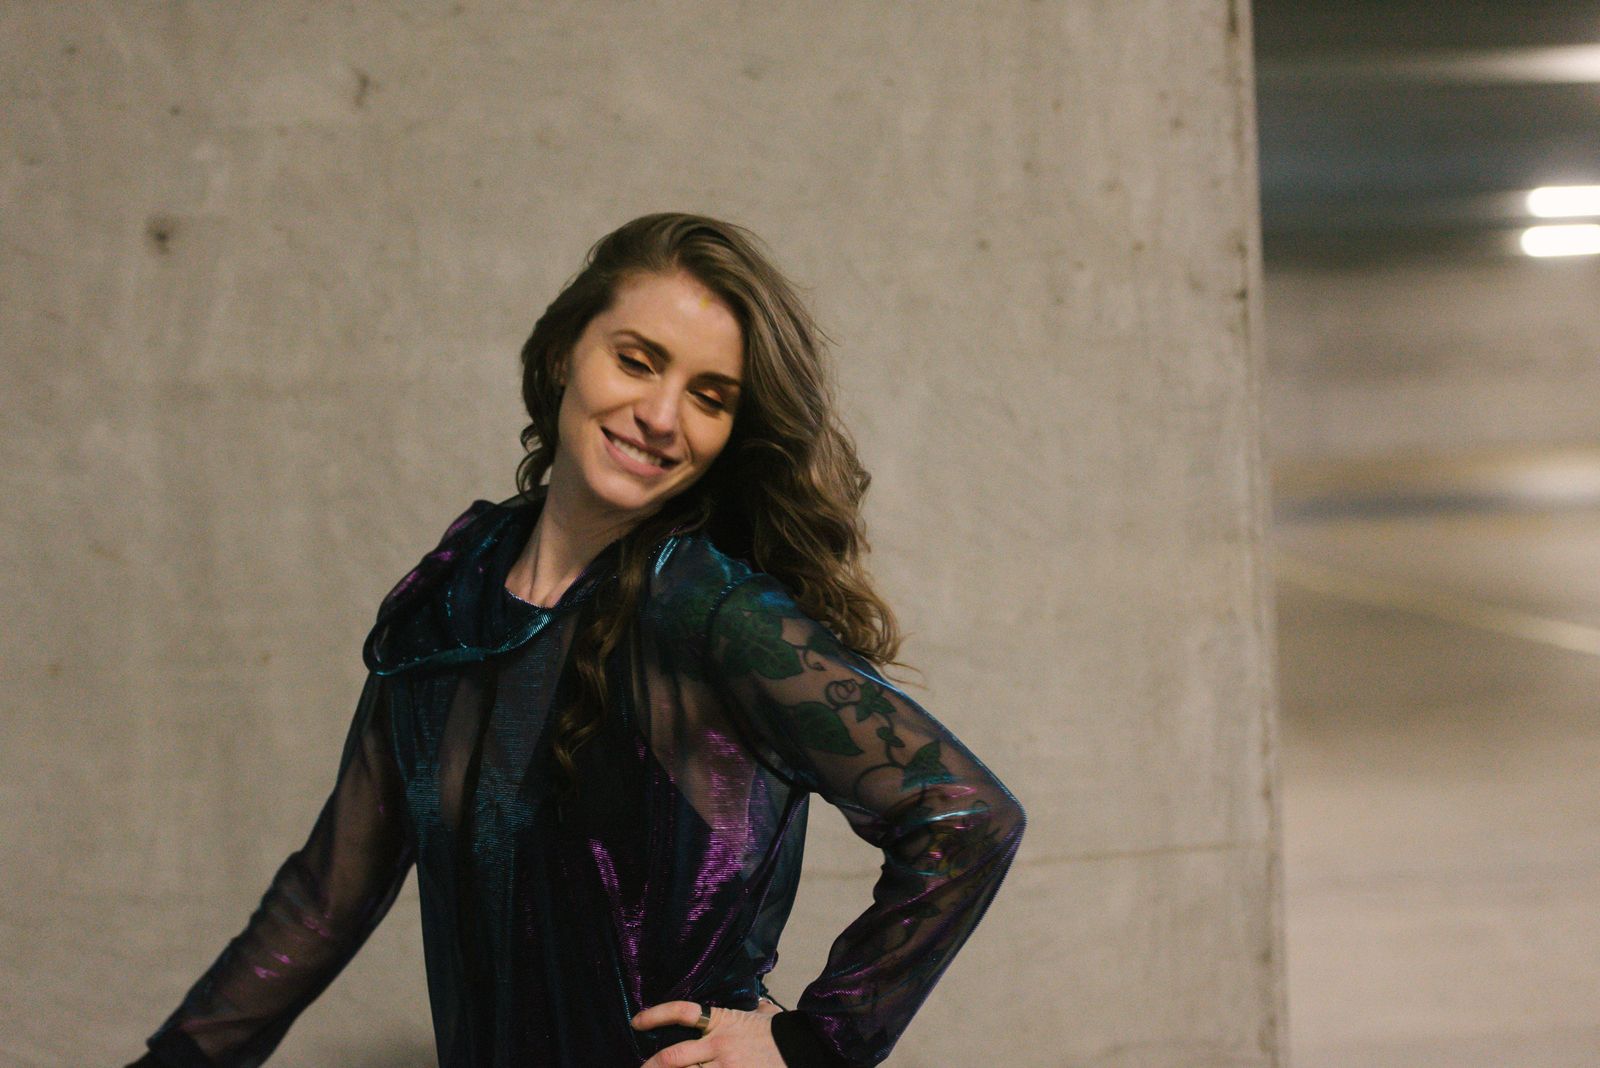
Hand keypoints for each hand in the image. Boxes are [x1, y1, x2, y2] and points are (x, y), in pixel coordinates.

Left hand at [633, 998, 784, 1067]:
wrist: (803, 1051)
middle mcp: (719, 1046)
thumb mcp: (764, 1016)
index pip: (683, 1012)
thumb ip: (754, 1010)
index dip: (656, 1015)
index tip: (637, 1021)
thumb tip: (759, 1005)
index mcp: (723, 1022)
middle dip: (651, 1066)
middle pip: (674, 1057)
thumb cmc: (783, 1034)